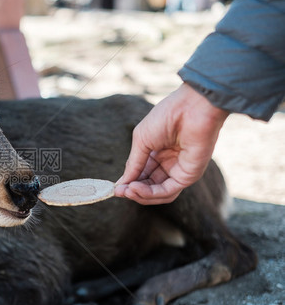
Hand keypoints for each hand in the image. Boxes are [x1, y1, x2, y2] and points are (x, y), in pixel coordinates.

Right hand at [114, 83, 228, 204]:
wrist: (190, 109)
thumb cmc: (166, 117)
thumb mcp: (141, 140)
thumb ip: (133, 164)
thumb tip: (121, 184)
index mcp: (158, 153)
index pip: (142, 174)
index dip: (129, 182)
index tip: (115, 188)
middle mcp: (169, 164)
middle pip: (149, 186)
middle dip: (133, 191)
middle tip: (120, 192)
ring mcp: (179, 171)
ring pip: (158, 193)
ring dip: (141, 195)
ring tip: (128, 190)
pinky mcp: (188, 176)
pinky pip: (168, 191)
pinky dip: (151, 193)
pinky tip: (136, 187)